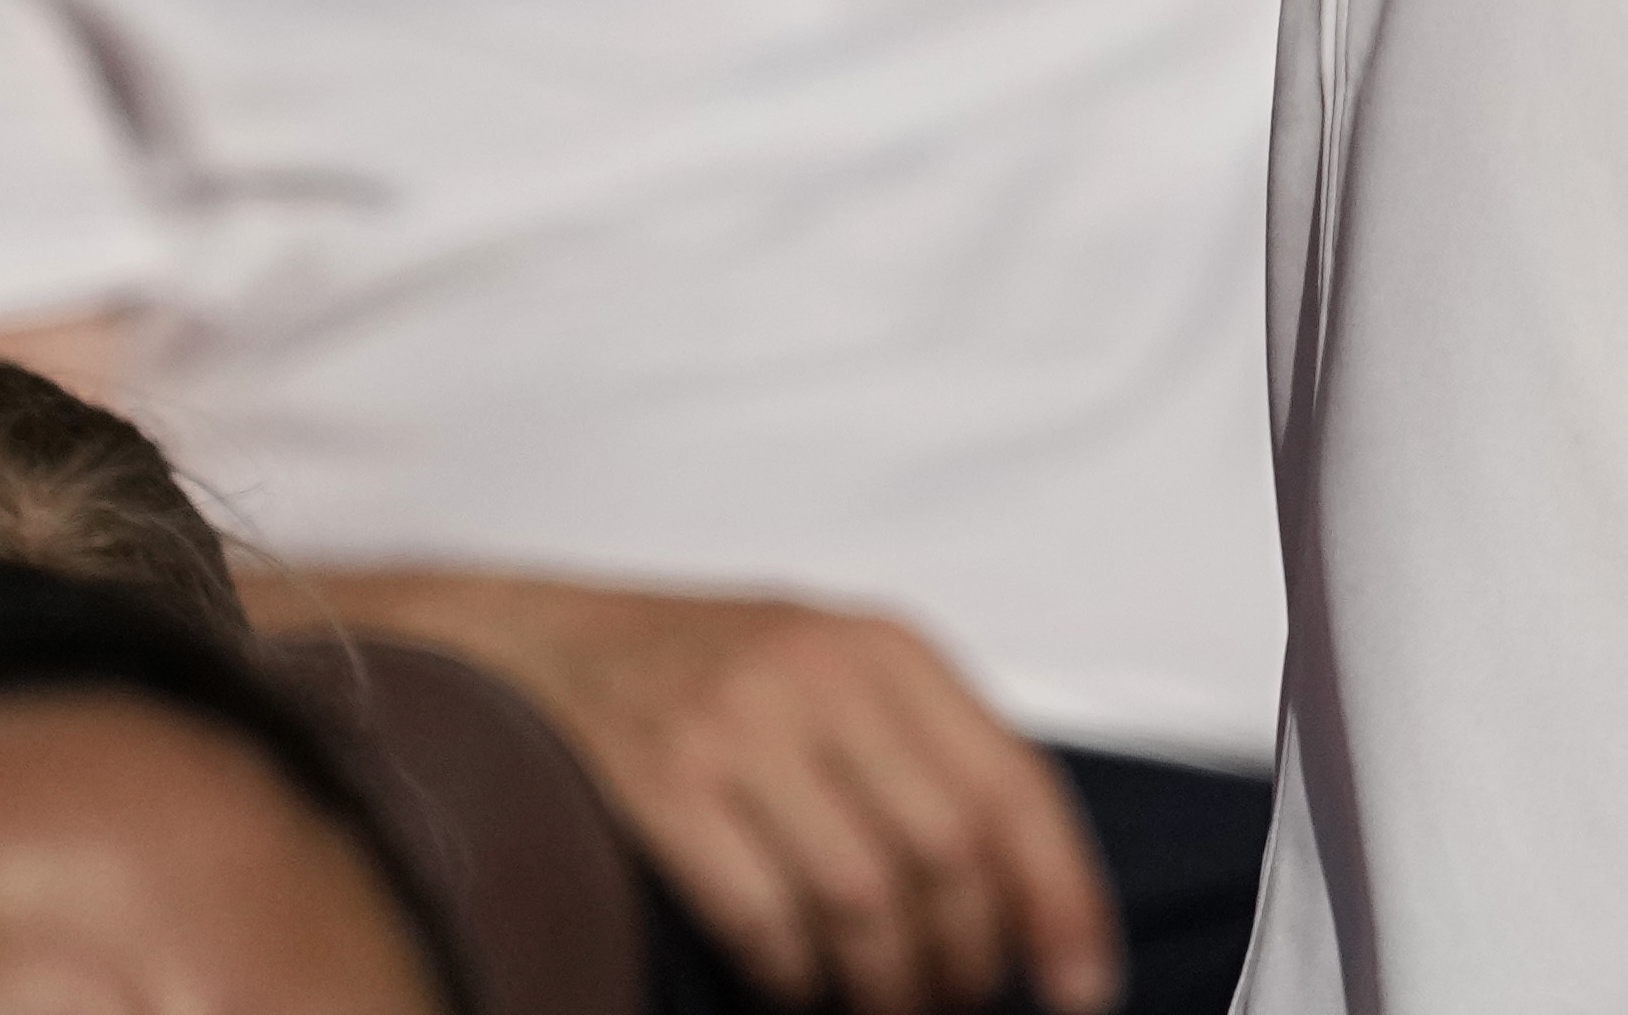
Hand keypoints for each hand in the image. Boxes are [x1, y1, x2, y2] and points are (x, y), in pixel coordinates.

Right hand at [455, 582, 1121, 1014]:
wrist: (541, 648)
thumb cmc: (709, 679)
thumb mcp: (834, 675)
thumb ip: (925, 755)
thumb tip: (1024, 898)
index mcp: (888, 650)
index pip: (1014, 785)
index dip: (1062, 898)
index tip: (1086, 984)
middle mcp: (823, 675)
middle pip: (945, 855)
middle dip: (961, 958)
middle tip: (952, 1002)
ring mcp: (739, 727)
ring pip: (862, 898)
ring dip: (882, 982)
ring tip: (880, 1001)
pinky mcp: (664, 783)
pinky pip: (763, 917)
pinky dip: (793, 974)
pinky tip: (793, 982)